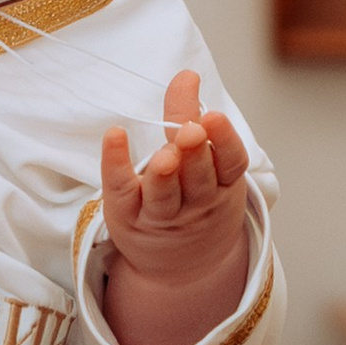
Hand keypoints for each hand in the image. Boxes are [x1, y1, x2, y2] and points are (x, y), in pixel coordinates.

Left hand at [99, 71, 250, 283]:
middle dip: (195, 154)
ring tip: (165, 156)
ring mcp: (163, 215)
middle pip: (198, 179)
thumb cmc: (192, 201)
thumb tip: (187, 75)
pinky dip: (115, 164)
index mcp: (223, 186)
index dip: (224, 141)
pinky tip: (114, 137)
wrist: (180, 269)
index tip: (213, 117)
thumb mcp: (204, 165)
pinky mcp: (128, 216)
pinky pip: (122, 190)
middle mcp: (197, 203)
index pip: (231, 163)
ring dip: (165, 174)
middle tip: (190, 131)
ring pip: (166, 195)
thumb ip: (189, 117)